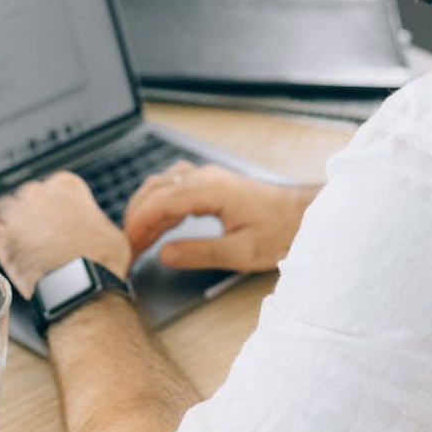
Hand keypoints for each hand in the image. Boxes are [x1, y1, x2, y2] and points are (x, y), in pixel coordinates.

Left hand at [0, 173, 130, 298]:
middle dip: (31, 212)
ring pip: (4, 208)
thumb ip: (94, 223)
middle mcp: (39, 193)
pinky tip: (4, 250)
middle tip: (40, 235)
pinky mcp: (2, 238)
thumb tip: (93, 232)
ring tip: (21, 243)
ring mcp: (17, 214)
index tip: (57, 220)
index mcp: (67, 186)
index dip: (54, 206)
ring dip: (10, 223)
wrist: (82, 286)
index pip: (53, 187)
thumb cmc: (101, 262)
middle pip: (26, 195)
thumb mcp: (111, 233)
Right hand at [122, 162, 317, 273]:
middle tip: (126, 248)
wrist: (305, 216)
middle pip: (155, 189)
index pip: (159, 201)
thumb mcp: (241, 251)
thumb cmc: (280, 232)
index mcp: (210, 189)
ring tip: (137, 241)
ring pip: (162, 185)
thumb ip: (199, 252)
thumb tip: (163, 254)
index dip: (138, 224)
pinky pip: (175, 187)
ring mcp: (208, 177)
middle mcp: (205, 176)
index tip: (126, 247)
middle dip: (136, 217)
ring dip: (146, 210)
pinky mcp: (212, 184)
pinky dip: (160, 205)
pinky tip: (158, 226)